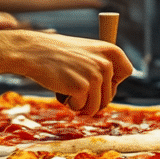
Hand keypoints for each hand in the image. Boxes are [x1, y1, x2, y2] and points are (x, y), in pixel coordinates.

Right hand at [14, 31, 133, 116]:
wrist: (33, 51)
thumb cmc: (56, 54)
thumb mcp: (85, 53)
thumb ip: (99, 67)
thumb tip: (108, 95)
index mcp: (110, 50)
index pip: (126, 71)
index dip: (113, 81)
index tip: (99, 82)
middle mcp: (106, 63)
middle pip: (110, 96)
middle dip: (92, 98)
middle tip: (75, 87)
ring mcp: (95, 76)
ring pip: (97, 106)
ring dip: (81, 104)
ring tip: (67, 88)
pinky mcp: (82, 88)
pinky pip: (82, 108)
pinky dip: (71, 104)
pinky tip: (61, 89)